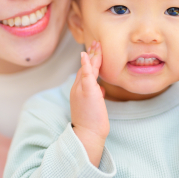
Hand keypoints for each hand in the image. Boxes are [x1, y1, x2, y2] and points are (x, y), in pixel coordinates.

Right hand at [70, 41, 109, 166]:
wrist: (88, 134)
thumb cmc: (92, 123)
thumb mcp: (94, 106)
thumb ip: (96, 95)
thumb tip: (101, 90)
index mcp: (79, 91)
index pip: (84, 72)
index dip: (89, 61)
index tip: (94, 52)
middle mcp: (77, 88)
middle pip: (85, 67)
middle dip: (91, 54)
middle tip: (96, 43)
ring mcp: (81, 89)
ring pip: (87, 68)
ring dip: (93, 55)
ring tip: (97, 44)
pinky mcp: (87, 91)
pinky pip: (86, 74)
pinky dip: (86, 63)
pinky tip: (86, 54)